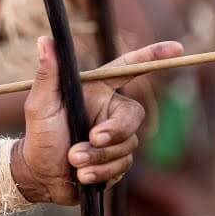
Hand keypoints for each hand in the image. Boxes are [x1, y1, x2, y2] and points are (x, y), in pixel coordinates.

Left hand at [12, 38, 181, 204]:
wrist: (38, 174)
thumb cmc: (38, 134)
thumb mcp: (40, 103)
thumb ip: (47, 74)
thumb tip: (46, 40)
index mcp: (96, 90)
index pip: (127, 69)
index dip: (152, 57)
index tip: (176, 49)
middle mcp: (110, 111)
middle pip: (133, 116)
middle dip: (115, 131)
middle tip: (92, 139)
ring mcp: (116, 138)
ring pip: (127, 145)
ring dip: (98, 156)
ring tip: (73, 161)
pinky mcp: (118, 161)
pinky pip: (122, 166)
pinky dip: (101, 172)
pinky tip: (82, 175)